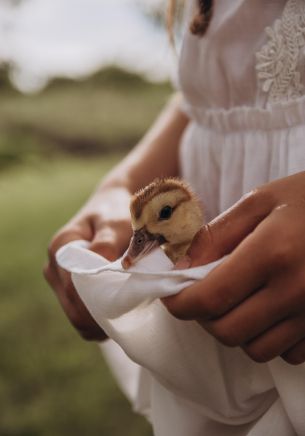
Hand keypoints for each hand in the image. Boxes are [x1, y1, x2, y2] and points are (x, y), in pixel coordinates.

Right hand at [44, 187, 131, 340]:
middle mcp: (54, 266)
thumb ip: (107, 245)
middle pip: (73, 308)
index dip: (98, 304)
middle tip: (133, 315)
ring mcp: (59, 280)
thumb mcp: (116, 222)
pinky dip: (99, 319)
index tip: (128, 307)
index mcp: (61, 248)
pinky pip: (81, 315)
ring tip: (129, 312)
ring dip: (101, 320)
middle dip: (101, 318)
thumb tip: (102, 271)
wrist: (113, 204)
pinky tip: (119, 312)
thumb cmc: (116, 211)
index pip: (74, 289)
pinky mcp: (70, 289)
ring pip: (77, 316)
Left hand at [164, 172, 304, 364]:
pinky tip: (271, 310)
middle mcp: (296, 290)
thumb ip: (216, 235)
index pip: (210, 298)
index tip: (171, 296)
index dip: (180, 303)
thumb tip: (180, 267)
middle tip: (205, 294)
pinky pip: (287, 353)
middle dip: (205, 317)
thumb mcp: (260, 201)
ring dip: (236, 329)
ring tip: (240, 300)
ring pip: (255, 349)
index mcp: (272, 252)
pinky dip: (269, 337)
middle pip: (228, 331)